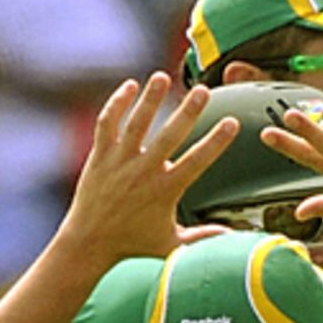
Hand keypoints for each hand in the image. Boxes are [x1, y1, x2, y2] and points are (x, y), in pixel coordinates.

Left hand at [60, 74, 239, 268]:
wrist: (90, 242)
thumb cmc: (133, 245)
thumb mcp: (171, 244)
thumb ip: (202, 237)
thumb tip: (231, 237)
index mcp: (165, 191)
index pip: (198, 161)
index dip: (217, 141)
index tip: (232, 123)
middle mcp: (144, 172)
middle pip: (171, 135)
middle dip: (188, 111)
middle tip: (204, 90)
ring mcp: (120, 160)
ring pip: (137, 122)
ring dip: (151, 98)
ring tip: (163, 77)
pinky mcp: (100, 155)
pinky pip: (108, 122)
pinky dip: (117, 103)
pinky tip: (130, 86)